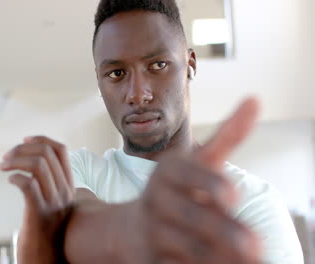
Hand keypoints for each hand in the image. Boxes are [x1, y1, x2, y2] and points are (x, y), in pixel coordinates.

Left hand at [0, 136, 74, 263]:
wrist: (48, 260)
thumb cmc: (46, 232)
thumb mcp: (54, 204)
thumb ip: (51, 186)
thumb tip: (35, 164)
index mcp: (69, 186)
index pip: (61, 150)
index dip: (42, 139)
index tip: (24, 140)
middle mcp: (65, 192)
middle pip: (46, 154)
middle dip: (21, 149)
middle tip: (6, 158)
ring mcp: (54, 203)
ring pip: (38, 165)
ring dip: (16, 160)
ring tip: (4, 167)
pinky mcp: (39, 214)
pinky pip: (28, 185)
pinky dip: (16, 177)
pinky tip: (10, 180)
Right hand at [129, 97, 262, 263]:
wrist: (130, 229)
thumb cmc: (175, 190)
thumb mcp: (197, 162)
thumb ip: (227, 136)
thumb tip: (255, 100)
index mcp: (168, 171)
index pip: (186, 173)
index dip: (208, 184)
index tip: (232, 197)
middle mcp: (157, 200)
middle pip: (192, 216)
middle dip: (223, 230)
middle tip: (254, 246)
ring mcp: (152, 231)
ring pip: (189, 246)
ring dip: (218, 255)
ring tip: (248, 260)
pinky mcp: (151, 258)